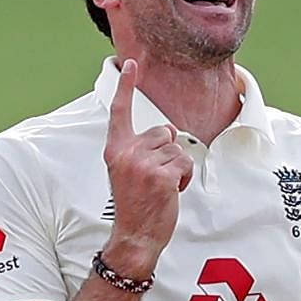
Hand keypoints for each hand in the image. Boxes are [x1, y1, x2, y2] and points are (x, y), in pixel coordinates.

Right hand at [102, 59, 192, 275]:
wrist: (134, 236)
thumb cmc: (134, 205)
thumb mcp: (127, 171)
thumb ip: (141, 149)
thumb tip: (170, 132)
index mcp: (115, 150)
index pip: (120, 112)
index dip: (126, 86)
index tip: (130, 64)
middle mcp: (127, 153)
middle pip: (164, 131)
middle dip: (168, 152)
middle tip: (155, 178)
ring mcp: (144, 164)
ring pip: (178, 149)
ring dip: (177, 168)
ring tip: (162, 188)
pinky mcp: (162, 176)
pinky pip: (185, 164)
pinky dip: (184, 178)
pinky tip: (171, 192)